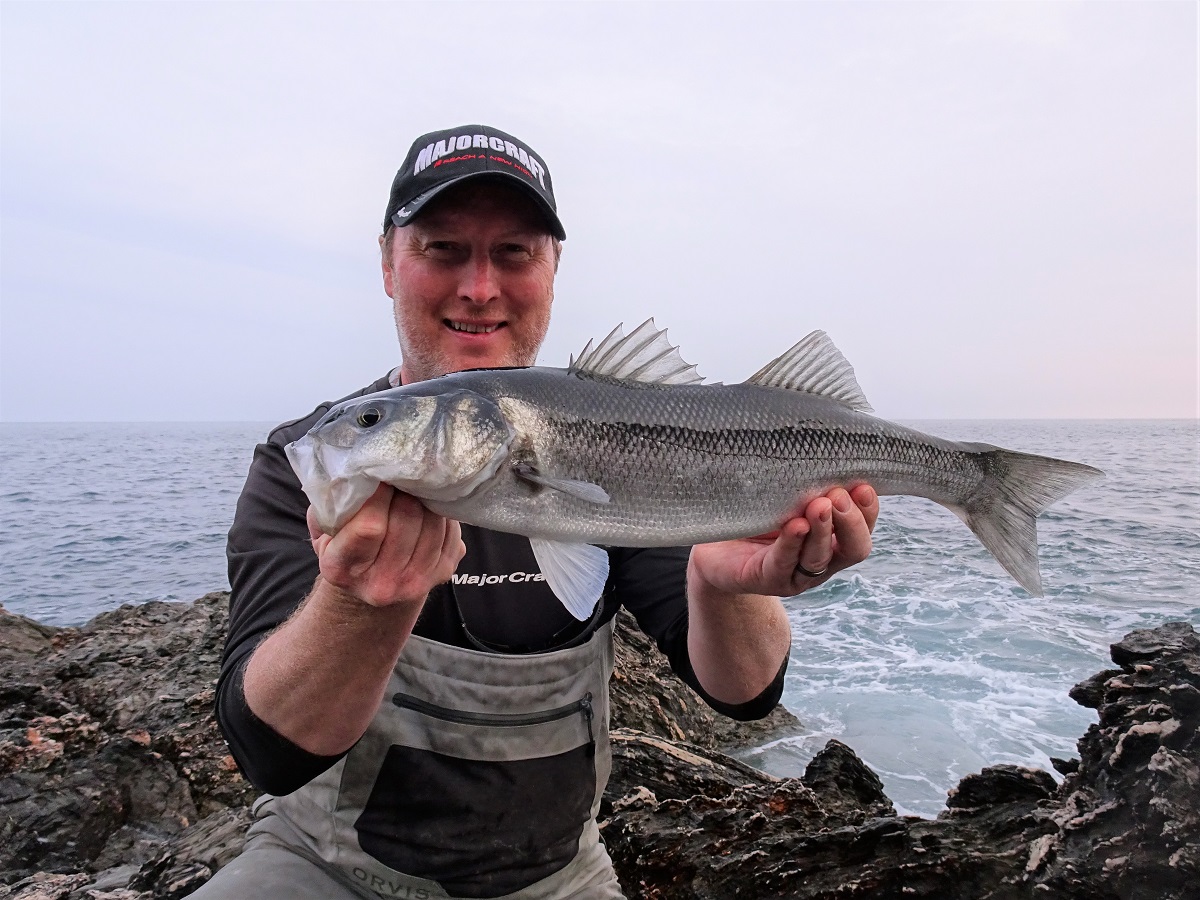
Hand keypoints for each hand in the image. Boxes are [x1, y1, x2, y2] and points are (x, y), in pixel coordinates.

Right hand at [307, 483, 464, 607]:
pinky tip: (427, 505)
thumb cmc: (344, 544)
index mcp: (341, 569)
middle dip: (404, 488)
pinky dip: (440, 511)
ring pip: (432, 522)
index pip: (369, 526)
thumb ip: (334, 504)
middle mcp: (381, 585)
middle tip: (400, 471)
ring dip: (425, 497)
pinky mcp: (443, 573)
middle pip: (406, 518)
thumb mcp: (326, 527)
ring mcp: (416, 582)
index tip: (379, 473)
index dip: (379, 493)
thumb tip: (358, 472)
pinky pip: (451, 529)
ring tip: (413, 485)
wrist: (370, 580)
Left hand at [689, 485, 877, 597]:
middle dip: (851, 522)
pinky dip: (791, 543)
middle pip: (854, 549)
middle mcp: (821, 559)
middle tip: (839, 495)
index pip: (864, 527)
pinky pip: (783, 562)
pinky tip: (794, 526)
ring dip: (822, 531)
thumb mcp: (784, 494)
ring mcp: (796, 574)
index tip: (863, 485)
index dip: (869, 510)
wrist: (714, 547)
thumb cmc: (755, 514)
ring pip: (819, 558)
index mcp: (833, 537)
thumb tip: (822, 439)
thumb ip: (806, 479)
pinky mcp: (767, 579)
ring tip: (819, 505)